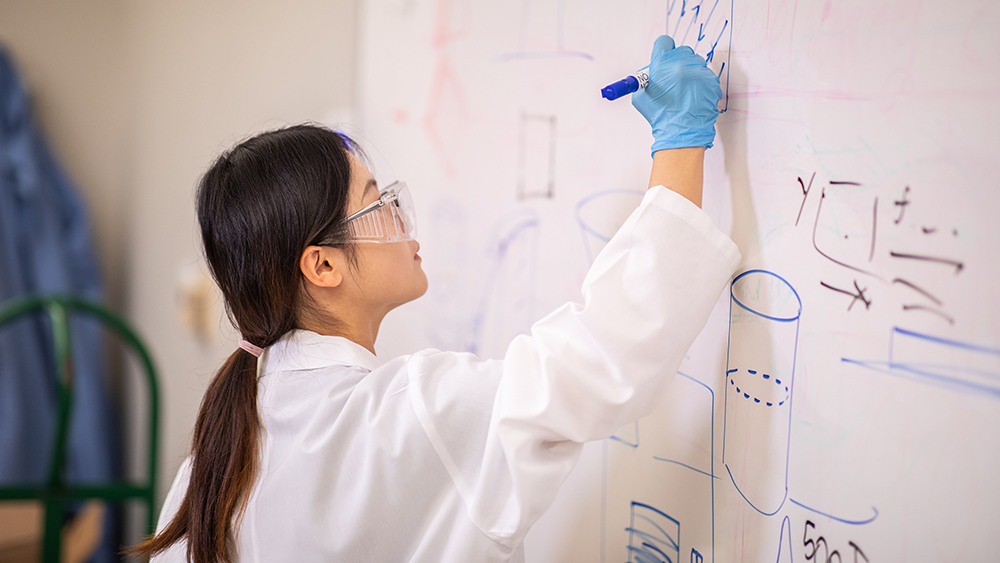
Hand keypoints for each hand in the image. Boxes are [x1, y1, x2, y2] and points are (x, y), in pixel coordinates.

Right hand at [631, 35, 722, 153]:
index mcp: (660, 65)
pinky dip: (701, 82)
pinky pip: (706, 74)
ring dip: (691, 71)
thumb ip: (647, 77)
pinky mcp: (711, 79)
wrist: (682, 131)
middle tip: (675, 75)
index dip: (664, 49)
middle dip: (679, 60)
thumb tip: (653, 69)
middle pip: (682, 49)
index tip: (665, 55)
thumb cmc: (661, 117)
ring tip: (686, 89)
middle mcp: (680, 64)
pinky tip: (694, 95)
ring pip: (696, 61)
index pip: (664, 42)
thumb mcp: (641, 95)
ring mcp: (698, 72)